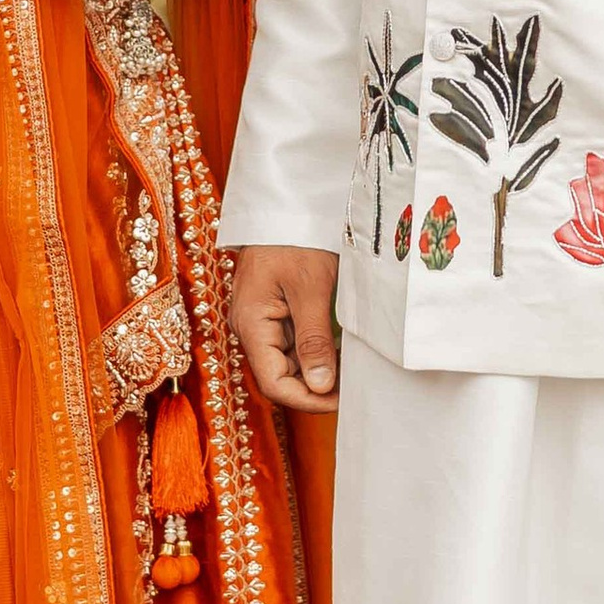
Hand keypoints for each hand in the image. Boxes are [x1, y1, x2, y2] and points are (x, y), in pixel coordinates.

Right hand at [230, 245, 341, 412]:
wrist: (285, 203)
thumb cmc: (295, 238)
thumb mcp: (311, 288)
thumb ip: (315, 340)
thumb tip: (321, 385)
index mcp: (251, 324)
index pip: (274, 383)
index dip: (307, 400)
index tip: (341, 400)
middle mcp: (250, 327)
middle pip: (280, 376)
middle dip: (315, 387)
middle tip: (353, 386)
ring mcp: (261, 320)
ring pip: (288, 362)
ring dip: (317, 370)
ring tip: (350, 370)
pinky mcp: (273, 311)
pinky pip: (292, 343)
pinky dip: (316, 352)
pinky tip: (340, 352)